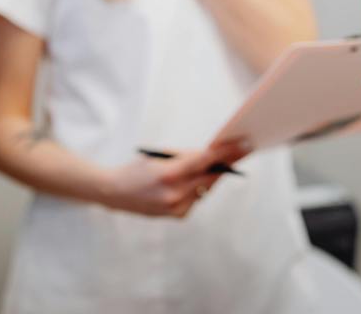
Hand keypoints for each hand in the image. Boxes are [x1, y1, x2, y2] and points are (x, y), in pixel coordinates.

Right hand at [97, 142, 248, 217]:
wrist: (115, 193)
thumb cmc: (138, 168)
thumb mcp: (161, 156)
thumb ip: (187, 157)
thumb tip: (213, 156)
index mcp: (169, 173)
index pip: (206, 160)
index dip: (228, 151)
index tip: (245, 145)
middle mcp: (174, 193)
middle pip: (211, 175)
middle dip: (227, 162)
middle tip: (243, 150)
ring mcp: (176, 207)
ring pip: (206, 187)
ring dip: (212, 175)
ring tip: (221, 162)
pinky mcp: (177, 215)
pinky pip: (197, 197)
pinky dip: (198, 187)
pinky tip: (196, 180)